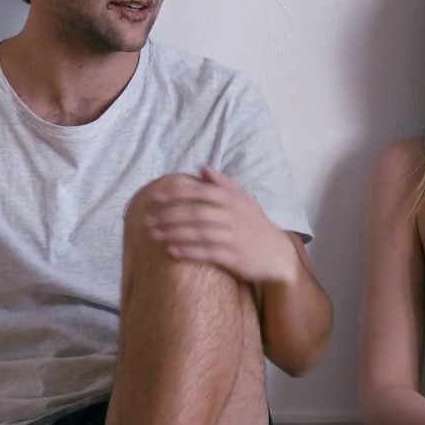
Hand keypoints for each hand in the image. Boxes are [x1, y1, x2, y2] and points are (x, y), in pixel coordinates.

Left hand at [142, 167, 298, 283]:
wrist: (277, 254)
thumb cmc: (255, 224)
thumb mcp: (244, 199)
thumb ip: (222, 183)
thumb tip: (201, 167)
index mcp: (233, 199)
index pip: (200, 192)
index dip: (176, 193)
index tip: (155, 196)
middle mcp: (233, 216)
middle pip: (195, 213)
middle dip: (169, 215)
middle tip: (147, 218)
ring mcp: (233, 237)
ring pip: (198, 233)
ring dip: (173, 233)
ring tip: (153, 235)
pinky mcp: (234, 257)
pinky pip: (207, 253)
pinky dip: (188, 252)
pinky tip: (171, 251)